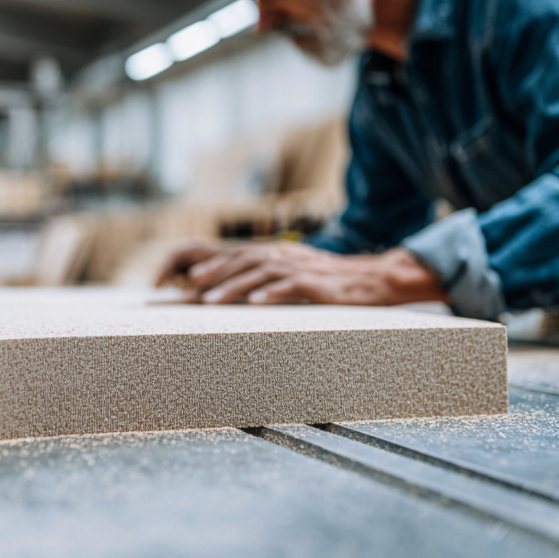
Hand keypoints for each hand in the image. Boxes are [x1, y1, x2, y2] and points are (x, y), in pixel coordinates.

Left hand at [156, 240, 445, 306]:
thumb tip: (232, 295)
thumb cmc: (330, 283)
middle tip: (188, 289)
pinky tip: (256, 304)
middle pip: (241, 260)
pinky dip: (272, 293)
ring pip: (260, 272)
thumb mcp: (293, 277)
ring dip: (233, 286)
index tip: (183, 281)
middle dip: (212, 273)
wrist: (376, 280)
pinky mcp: (318, 284)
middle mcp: (283, 255)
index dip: (207, 265)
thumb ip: (265, 280)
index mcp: (275, 253)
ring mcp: (301, 268)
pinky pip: (292, 286)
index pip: (234, 255)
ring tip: (211, 302)